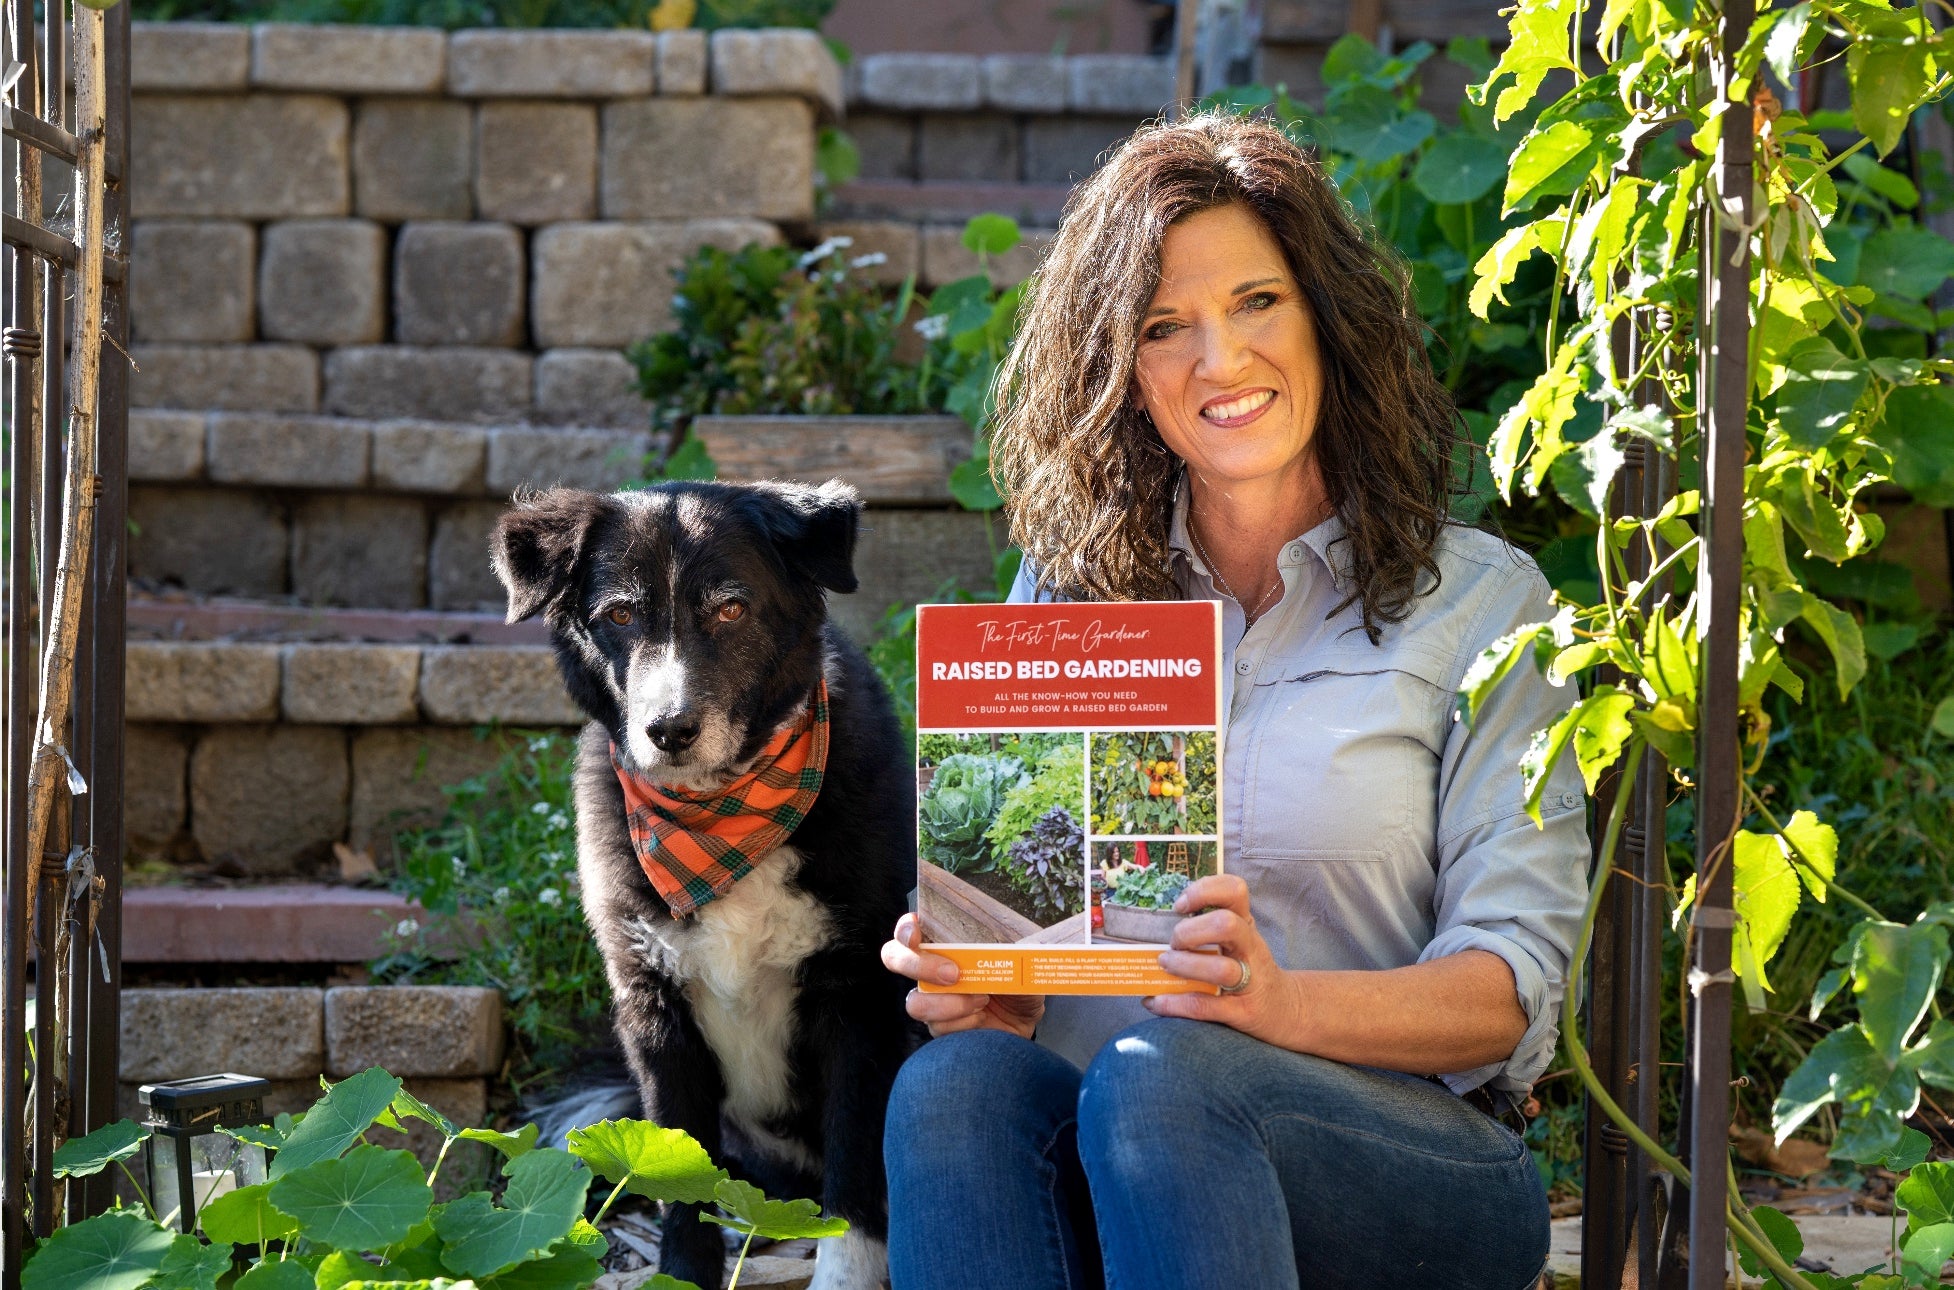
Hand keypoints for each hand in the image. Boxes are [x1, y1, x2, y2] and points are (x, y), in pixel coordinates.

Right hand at [880, 912, 1045, 1039]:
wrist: (1025, 1019)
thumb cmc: (1016, 981)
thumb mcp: (1017, 960)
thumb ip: (1007, 950)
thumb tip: (1008, 947)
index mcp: (942, 944)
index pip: (909, 931)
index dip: (905, 929)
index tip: (916, 934)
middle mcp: (928, 970)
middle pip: (895, 959)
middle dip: (919, 965)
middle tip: (953, 973)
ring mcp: (930, 1000)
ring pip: (917, 1003)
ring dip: (951, 1003)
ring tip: (982, 1000)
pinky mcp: (939, 1027)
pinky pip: (938, 1027)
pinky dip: (964, 1022)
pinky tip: (981, 1018)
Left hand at [1146, 874, 1303, 1045]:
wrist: (1285, 1009)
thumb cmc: (1249, 969)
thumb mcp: (1238, 940)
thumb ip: (1207, 929)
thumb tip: (1151, 932)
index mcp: (1246, 925)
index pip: (1235, 891)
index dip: (1205, 891)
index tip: (1181, 905)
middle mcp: (1250, 948)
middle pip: (1227, 925)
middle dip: (1190, 931)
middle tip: (1173, 943)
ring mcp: (1250, 981)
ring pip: (1221, 969)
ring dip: (1185, 966)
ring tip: (1165, 965)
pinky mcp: (1243, 1012)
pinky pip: (1207, 1007)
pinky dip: (1176, 1004)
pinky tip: (1156, 1001)